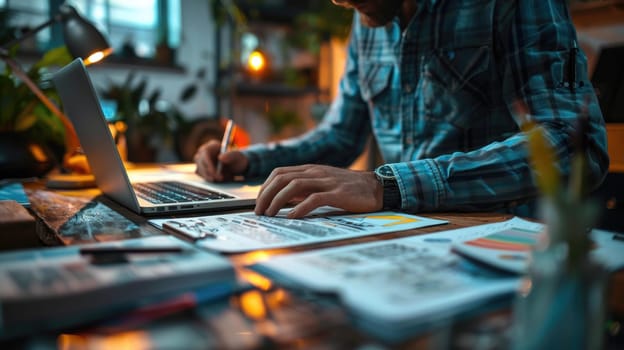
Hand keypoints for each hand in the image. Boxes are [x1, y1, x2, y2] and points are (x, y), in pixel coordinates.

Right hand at [194, 140, 248, 181]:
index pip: (205, 153)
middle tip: (220, 179)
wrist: (236, 167)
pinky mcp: (201, 170)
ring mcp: (200, 161)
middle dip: (209, 173)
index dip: (208, 163)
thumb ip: (231, 155)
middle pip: (200, 163)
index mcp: (212, 146)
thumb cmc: (236, 159)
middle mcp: (203, 152)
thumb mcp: (237, 157)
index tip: (214, 172)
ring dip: (211, 176)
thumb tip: (220, 158)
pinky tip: (220, 178)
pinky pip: (202, 176)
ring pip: (200, 171)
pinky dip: (211, 179)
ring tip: (224, 177)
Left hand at [255, 164, 382, 217]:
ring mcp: (327, 181)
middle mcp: (316, 172)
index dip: (265, 187)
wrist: (377, 187)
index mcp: (311, 169)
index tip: (259, 202)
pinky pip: (314, 198)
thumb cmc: (350, 189)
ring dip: (278, 200)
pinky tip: (292, 217)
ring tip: (270, 214)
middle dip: (266, 195)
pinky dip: (300, 208)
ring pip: (294, 185)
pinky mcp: (338, 193)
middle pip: (282, 178)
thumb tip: (284, 201)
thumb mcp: (323, 184)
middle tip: (259, 211)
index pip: (279, 172)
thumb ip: (305, 189)